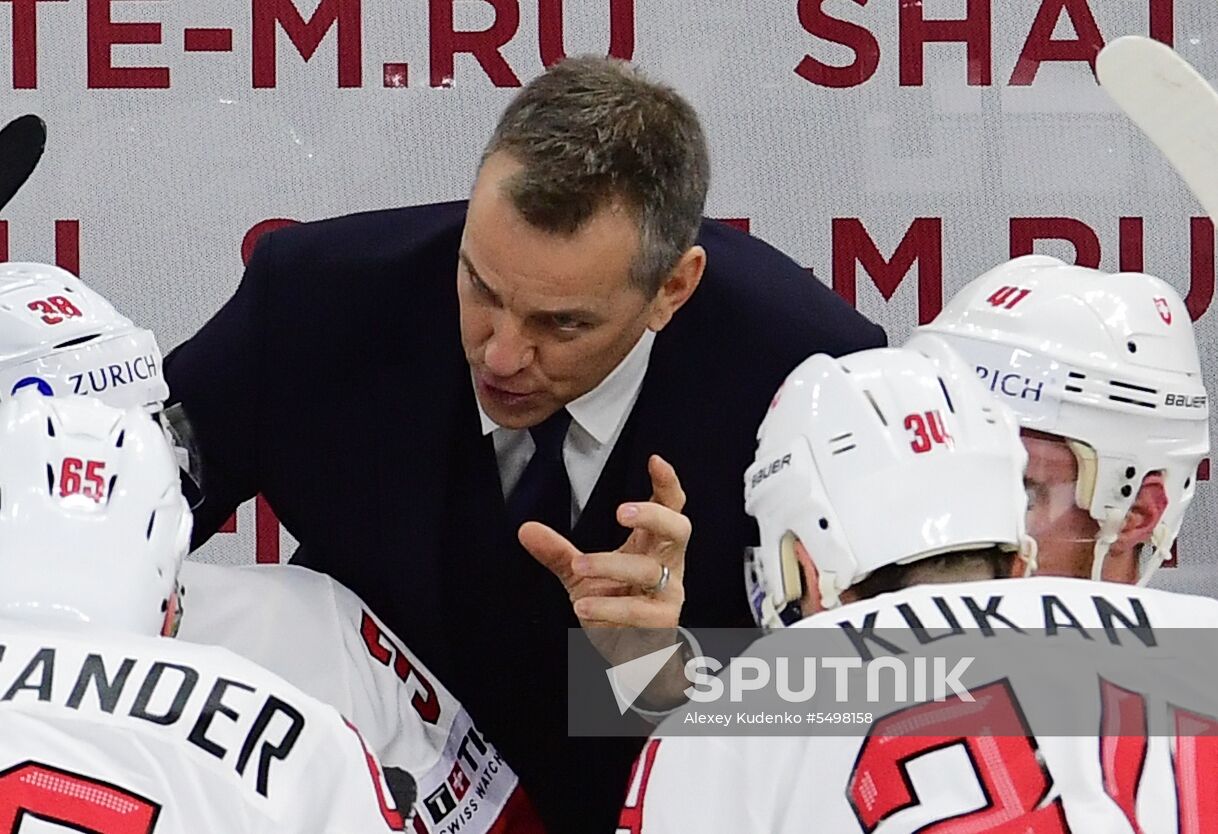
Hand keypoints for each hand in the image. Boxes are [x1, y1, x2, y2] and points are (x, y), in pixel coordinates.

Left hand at [519, 454, 689, 658]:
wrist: (633, 656)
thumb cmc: (617, 605)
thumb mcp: (580, 575)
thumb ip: (557, 552)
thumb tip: (526, 529)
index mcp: (652, 544)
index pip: (670, 507)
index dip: (667, 484)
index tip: (655, 461)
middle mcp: (667, 564)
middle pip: (678, 528)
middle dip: (653, 515)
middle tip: (620, 512)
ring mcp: (668, 592)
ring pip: (650, 570)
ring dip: (612, 564)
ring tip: (580, 566)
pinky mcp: (662, 622)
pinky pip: (640, 612)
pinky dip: (609, 608)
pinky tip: (584, 607)